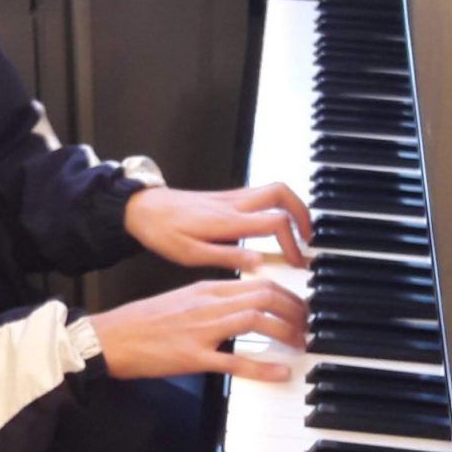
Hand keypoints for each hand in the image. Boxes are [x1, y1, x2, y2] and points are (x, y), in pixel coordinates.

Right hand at [89, 279, 306, 381]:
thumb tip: (242, 304)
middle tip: (308, 325)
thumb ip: (213, 300)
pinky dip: (262, 366)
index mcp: (207, 288)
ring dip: (285, 331)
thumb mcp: (183, 299)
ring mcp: (202, 330)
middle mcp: (209, 304)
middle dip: (295, 310)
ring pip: (256, 321)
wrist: (112, 336)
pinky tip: (280, 371)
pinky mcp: (193, 357)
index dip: (288, 295)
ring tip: (301, 343)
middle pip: (265, 297)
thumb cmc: (144, 322)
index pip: (259, 283)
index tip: (301, 307)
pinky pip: (234, 359)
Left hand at [124, 183, 312, 270]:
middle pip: (282, 194)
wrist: (143, 208)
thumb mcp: (190, 254)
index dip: (292, 242)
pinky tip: (275, 227)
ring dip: (293, 208)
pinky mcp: (228, 196)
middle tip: (308, 239)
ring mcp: (232, 197)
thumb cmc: (163, 232)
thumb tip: (260, 262)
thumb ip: (227, 256)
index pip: (275, 222)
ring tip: (298, 233)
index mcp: (227, 221)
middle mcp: (234, 204)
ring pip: (275, 190)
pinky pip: (262, 194)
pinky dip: (278, 207)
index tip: (297, 261)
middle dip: (303, 214)